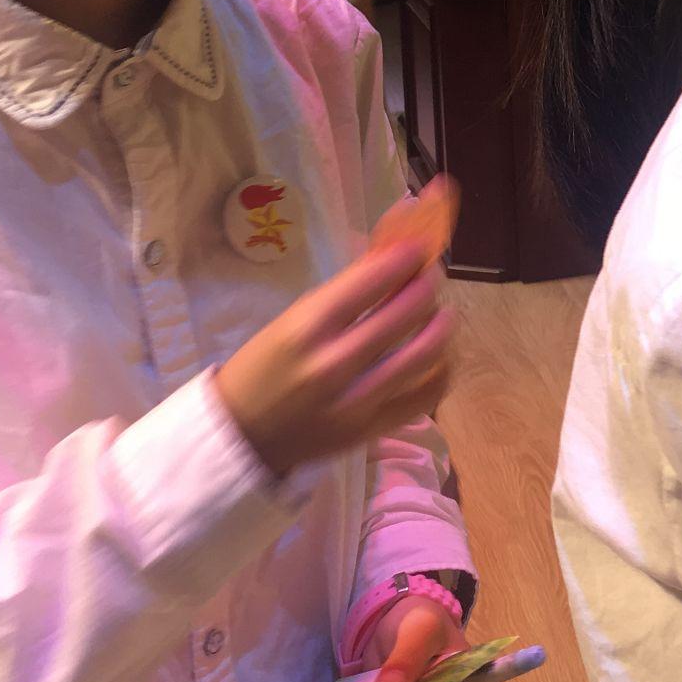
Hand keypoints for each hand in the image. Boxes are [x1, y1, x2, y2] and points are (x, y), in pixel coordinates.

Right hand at [215, 180, 457, 476]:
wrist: (240, 434)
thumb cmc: (264, 367)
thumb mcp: (293, 320)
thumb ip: (344, 292)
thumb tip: (392, 253)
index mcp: (306, 328)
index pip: (372, 281)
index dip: (406, 257)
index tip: (419, 247)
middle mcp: (334, 363)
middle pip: (407, 311)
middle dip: (427, 284)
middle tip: (430, 277)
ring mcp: (357, 401)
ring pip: (426, 352)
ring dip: (441, 324)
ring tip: (439, 313)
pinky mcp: (372, 429)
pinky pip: (427, 395)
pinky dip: (441, 369)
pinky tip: (437, 355)